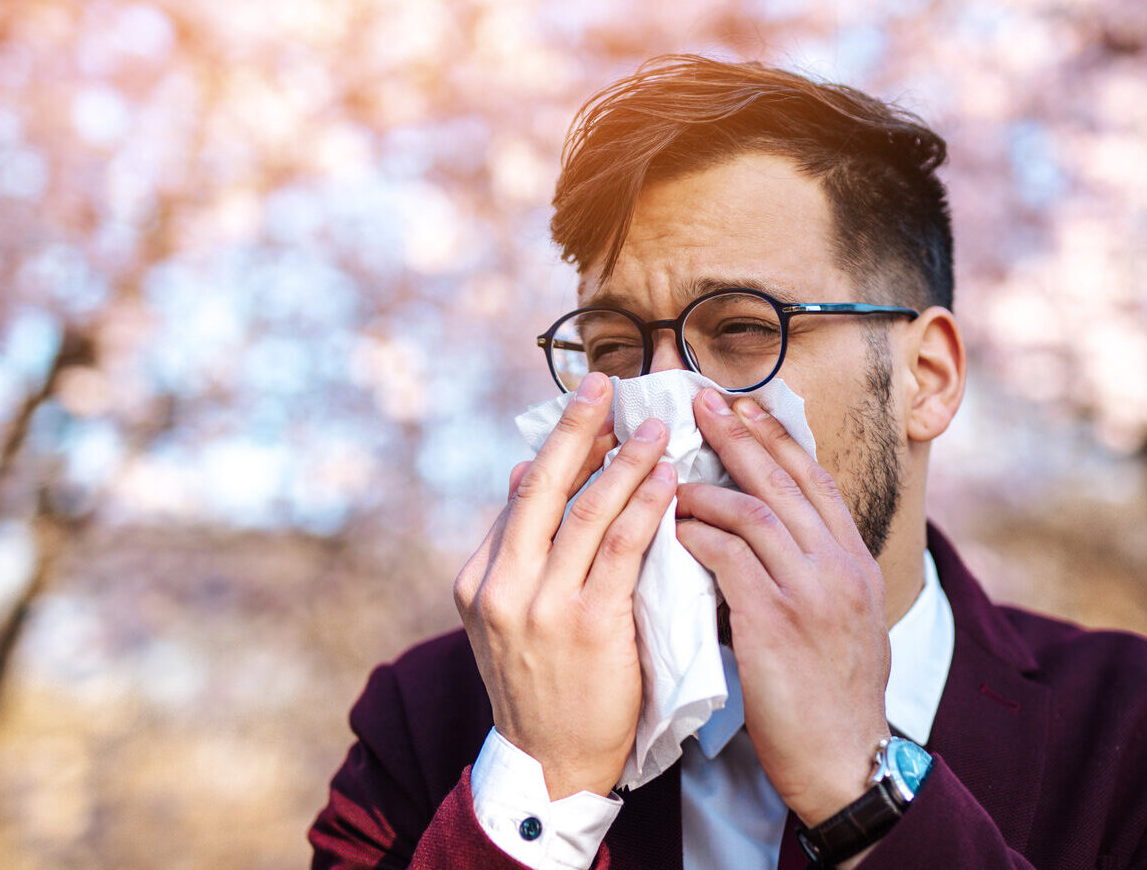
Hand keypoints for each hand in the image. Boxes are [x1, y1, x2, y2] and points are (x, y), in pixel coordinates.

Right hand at [453, 372, 676, 798]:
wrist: (553, 764)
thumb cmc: (543, 684)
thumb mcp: (508, 616)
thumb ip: (518, 548)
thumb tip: (528, 470)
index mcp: (477, 579)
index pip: (521, 494)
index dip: (559, 445)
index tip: (591, 407)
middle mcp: (501, 586)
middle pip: (544, 486)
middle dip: (578, 427)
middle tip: (607, 381)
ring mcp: (543, 606)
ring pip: (589, 511)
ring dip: (626, 460)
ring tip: (655, 426)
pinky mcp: (590, 625)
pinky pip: (624, 550)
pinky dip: (647, 507)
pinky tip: (668, 481)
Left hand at [674, 388, 891, 827]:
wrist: (844, 761)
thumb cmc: (833, 701)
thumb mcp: (843, 624)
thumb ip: (814, 575)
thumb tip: (772, 539)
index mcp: (856, 563)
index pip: (817, 480)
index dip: (779, 437)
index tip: (746, 406)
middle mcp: (839, 566)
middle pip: (784, 480)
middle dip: (739, 435)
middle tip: (699, 401)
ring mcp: (810, 592)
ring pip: (753, 512)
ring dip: (706, 488)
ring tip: (669, 477)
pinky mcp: (775, 622)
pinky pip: (726, 558)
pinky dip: (695, 536)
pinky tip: (671, 530)